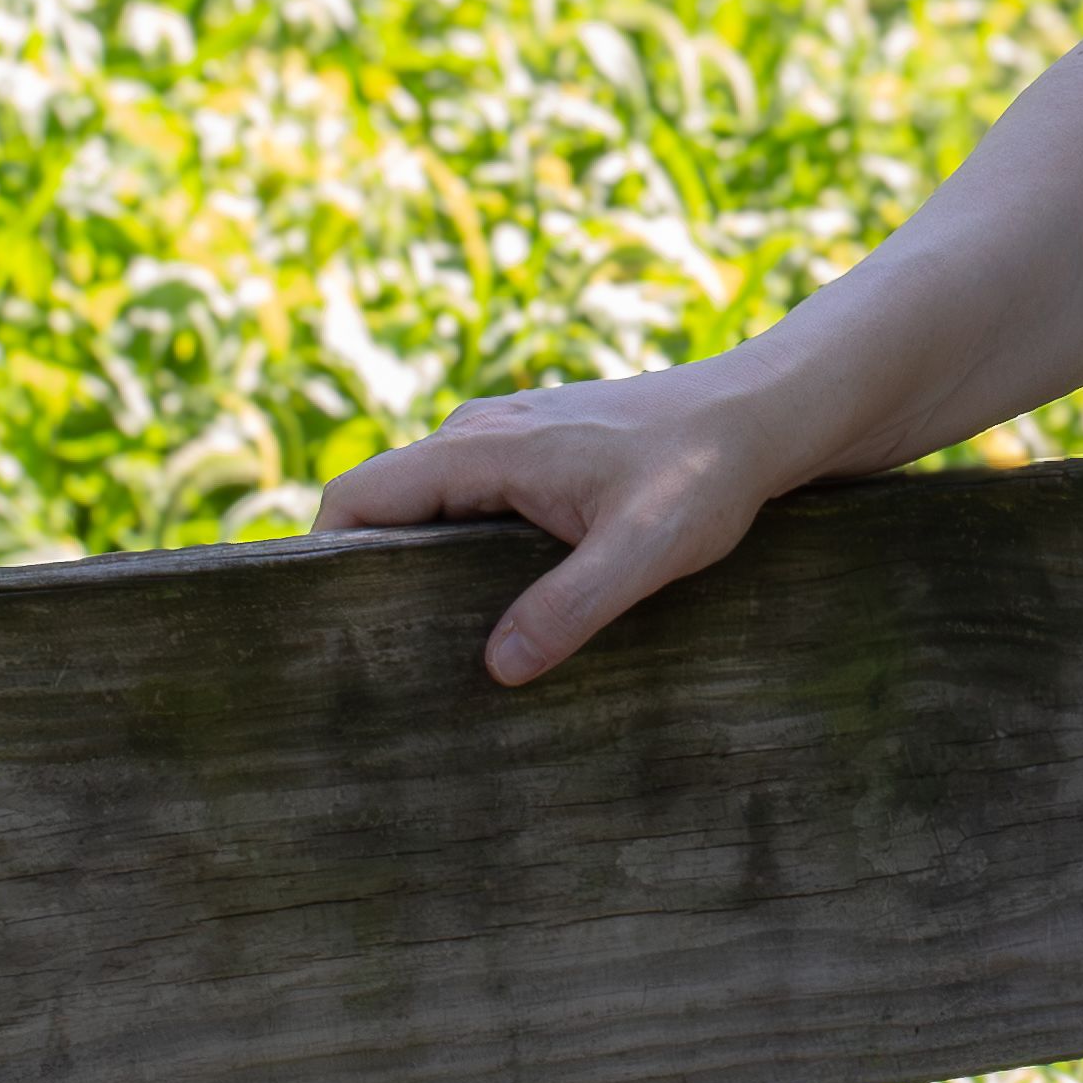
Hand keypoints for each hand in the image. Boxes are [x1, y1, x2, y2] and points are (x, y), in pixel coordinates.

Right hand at [314, 353, 802, 686]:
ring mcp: (507, 441)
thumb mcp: (646, 548)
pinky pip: (465, 504)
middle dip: (364, 574)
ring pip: (425, 507)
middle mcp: (480, 434)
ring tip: (421, 651)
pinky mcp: (537, 455)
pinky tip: (484, 611)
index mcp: (485, 449)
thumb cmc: (707, 473)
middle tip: (369, 664)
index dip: (322, 556)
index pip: (359, 496)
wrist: (763, 415)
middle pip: (382, 507)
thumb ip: (572, 604)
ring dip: (413, 566)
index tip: (320, 629)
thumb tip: (497, 667)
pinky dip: (454, 550)